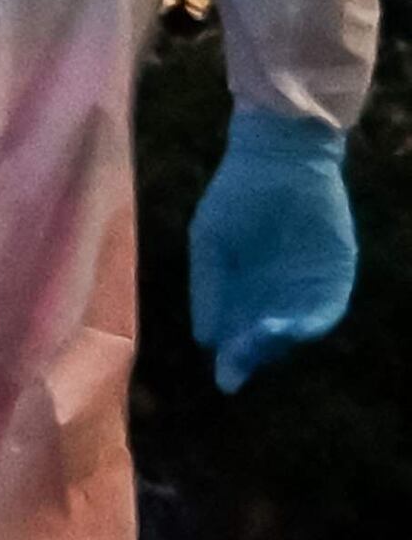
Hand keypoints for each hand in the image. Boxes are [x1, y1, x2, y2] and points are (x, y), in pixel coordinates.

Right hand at [193, 106, 357, 392]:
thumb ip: (207, 286)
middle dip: (253, 355)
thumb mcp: (209, 240)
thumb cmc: (236, 196)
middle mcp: (274, 296)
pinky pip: (325, 310)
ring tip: (256, 344)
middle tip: (237, 367)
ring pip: (294, 329)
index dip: (232, 358)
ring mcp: (305, 288)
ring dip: (277, 342)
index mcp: (240, 290)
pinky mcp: (334, 277)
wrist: (278, 159)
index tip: (224, 380)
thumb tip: (205, 338)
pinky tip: (287, 328)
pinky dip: (308, 324)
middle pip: (266, 339)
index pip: (236, 335)